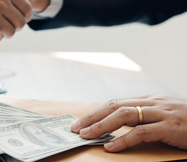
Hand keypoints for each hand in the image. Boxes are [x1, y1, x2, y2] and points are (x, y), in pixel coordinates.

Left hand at [71, 95, 186, 151]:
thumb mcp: (163, 114)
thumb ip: (143, 116)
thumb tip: (119, 124)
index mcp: (148, 99)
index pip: (115, 103)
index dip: (96, 112)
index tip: (80, 121)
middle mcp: (151, 102)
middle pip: (114, 107)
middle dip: (92, 117)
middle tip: (75, 128)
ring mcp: (161, 113)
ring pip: (124, 116)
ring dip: (101, 126)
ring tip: (86, 135)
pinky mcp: (170, 126)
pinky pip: (141, 132)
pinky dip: (123, 139)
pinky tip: (111, 146)